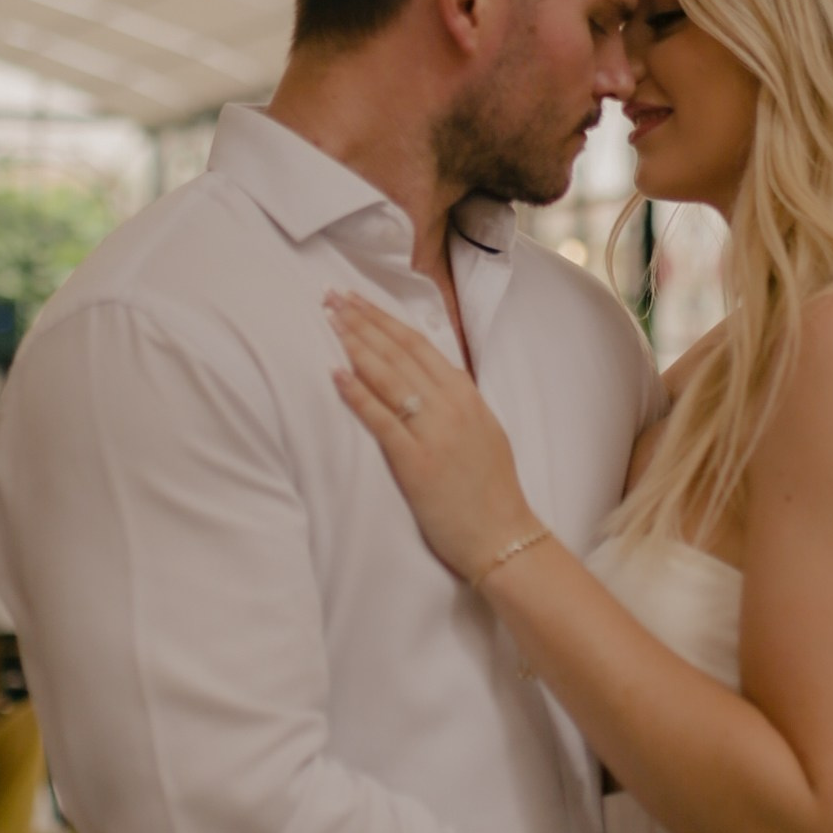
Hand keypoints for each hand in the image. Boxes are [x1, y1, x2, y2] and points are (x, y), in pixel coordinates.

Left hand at [327, 291, 534, 581]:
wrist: (503, 535)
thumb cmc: (490, 488)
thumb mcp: (483, 429)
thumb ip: (456, 400)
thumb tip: (428, 375)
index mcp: (466, 395)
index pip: (418, 344)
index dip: (384, 319)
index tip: (357, 299)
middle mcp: (451, 406)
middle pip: (399, 351)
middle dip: (363, 321)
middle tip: (331, 297)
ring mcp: (435, 433)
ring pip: (390, 377)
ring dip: (356, 344)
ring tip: (329, 320)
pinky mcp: (418, 463)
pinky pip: (383, 421)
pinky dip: (358, 395)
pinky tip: (336, 374)